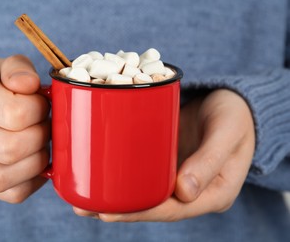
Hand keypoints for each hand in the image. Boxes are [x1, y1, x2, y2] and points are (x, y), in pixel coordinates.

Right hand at [0, 55, 49, 202]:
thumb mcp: (3, 67)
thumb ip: (18, 68)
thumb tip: (28, 84)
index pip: (15, 112)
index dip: (40, 109)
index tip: (40, 103)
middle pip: (12, 148)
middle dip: (41, 136)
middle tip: (44, 124)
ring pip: (10, 176)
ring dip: (38, 159)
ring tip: (40, 142)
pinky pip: (14, 194)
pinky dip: (33, 179)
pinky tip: (34, 159)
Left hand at [74, 89, 254, 220]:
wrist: (232, 102)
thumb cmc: (235, 116)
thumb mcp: (227, 133)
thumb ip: (209, 160)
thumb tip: (184, 193)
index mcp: (212, 193)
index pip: (171, 210)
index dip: (138, 213)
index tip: (107, 212)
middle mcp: (192, 191)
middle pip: (151, 206)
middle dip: (117, 209)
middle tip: (82, 206)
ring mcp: (178, 176)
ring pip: (144, 192)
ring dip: (114, 196)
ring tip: (80, 196)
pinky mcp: (167, 160)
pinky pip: (143, 173)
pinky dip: (121, 175)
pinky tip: (99, 174)